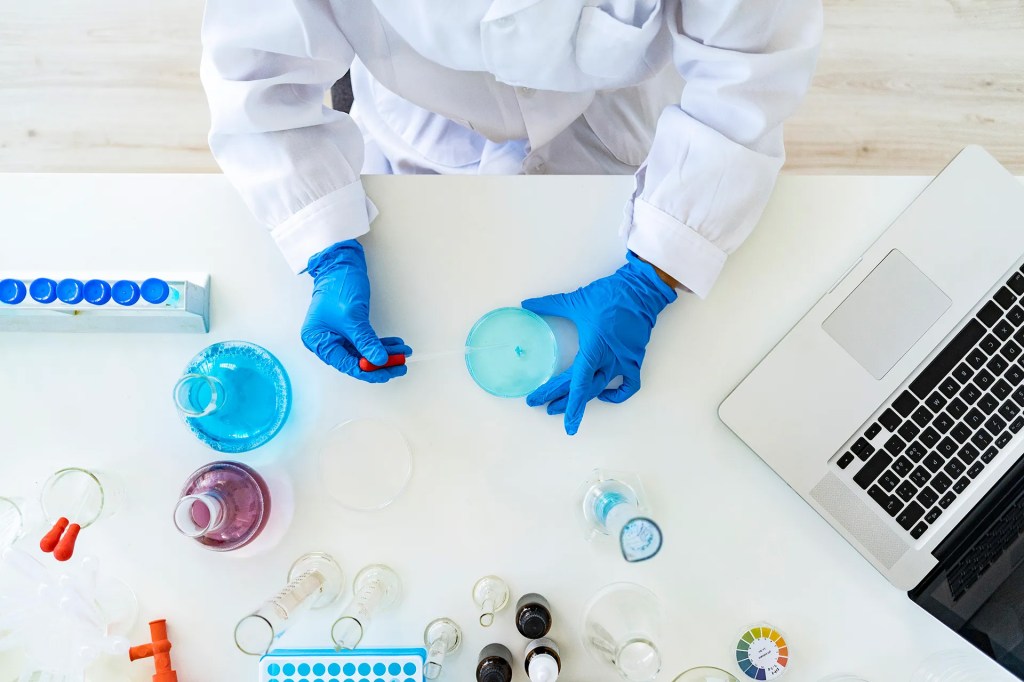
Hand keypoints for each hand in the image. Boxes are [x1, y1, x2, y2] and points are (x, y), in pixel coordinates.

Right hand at [301, 239, 410, 382]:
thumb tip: (378, 360)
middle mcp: (325, 341)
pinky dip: (380, 343)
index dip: (369, 371)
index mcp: (318, 341)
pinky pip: (365, 341)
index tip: (388, 372)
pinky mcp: (348, 328)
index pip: (346, 365)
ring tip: (402, 352)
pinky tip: (395, 344)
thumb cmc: (338, 285)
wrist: (341, 264)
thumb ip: (366, 341)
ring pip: (363, 351)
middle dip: (380, 362)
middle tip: (399, 365)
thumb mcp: (353, 317)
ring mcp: (337, 335)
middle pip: (356, 361)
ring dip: (383, 352)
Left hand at [523, 252, 676, 434]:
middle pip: (584, 389)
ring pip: (601, 389)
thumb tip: (527, 304)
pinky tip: (604, 395)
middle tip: (542, 405)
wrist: (639, 289)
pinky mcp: (634, 358)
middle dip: (562, 400)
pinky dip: (618, 393)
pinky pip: (629, 384)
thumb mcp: (574, 300)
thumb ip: (549, 305)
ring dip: (582, 400)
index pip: (578, 383)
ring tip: (563, 405)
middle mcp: (609, 359)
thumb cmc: (608, 295)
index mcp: (593, 348)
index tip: (556, 416)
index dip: (567, 403)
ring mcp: (624, 361)